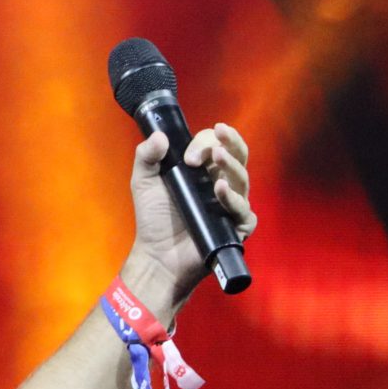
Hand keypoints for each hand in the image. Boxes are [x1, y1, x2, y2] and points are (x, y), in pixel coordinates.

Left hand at [127, 120, 257, 301]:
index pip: (216, 145)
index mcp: (205, 171)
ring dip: (231, 165)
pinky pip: (243, 210)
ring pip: (242, 179)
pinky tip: (220, 189)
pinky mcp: (236, 226)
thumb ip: (146, 157)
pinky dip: (233, 199)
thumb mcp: (144, 183)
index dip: (205, 142)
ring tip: (217, 157)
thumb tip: (160, 136)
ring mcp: (231, 204)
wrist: (157, 255)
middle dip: (230, 142)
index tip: (188, 154)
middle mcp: (222, 183)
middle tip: (219, 133)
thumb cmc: (154, 219)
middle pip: (238, 155)